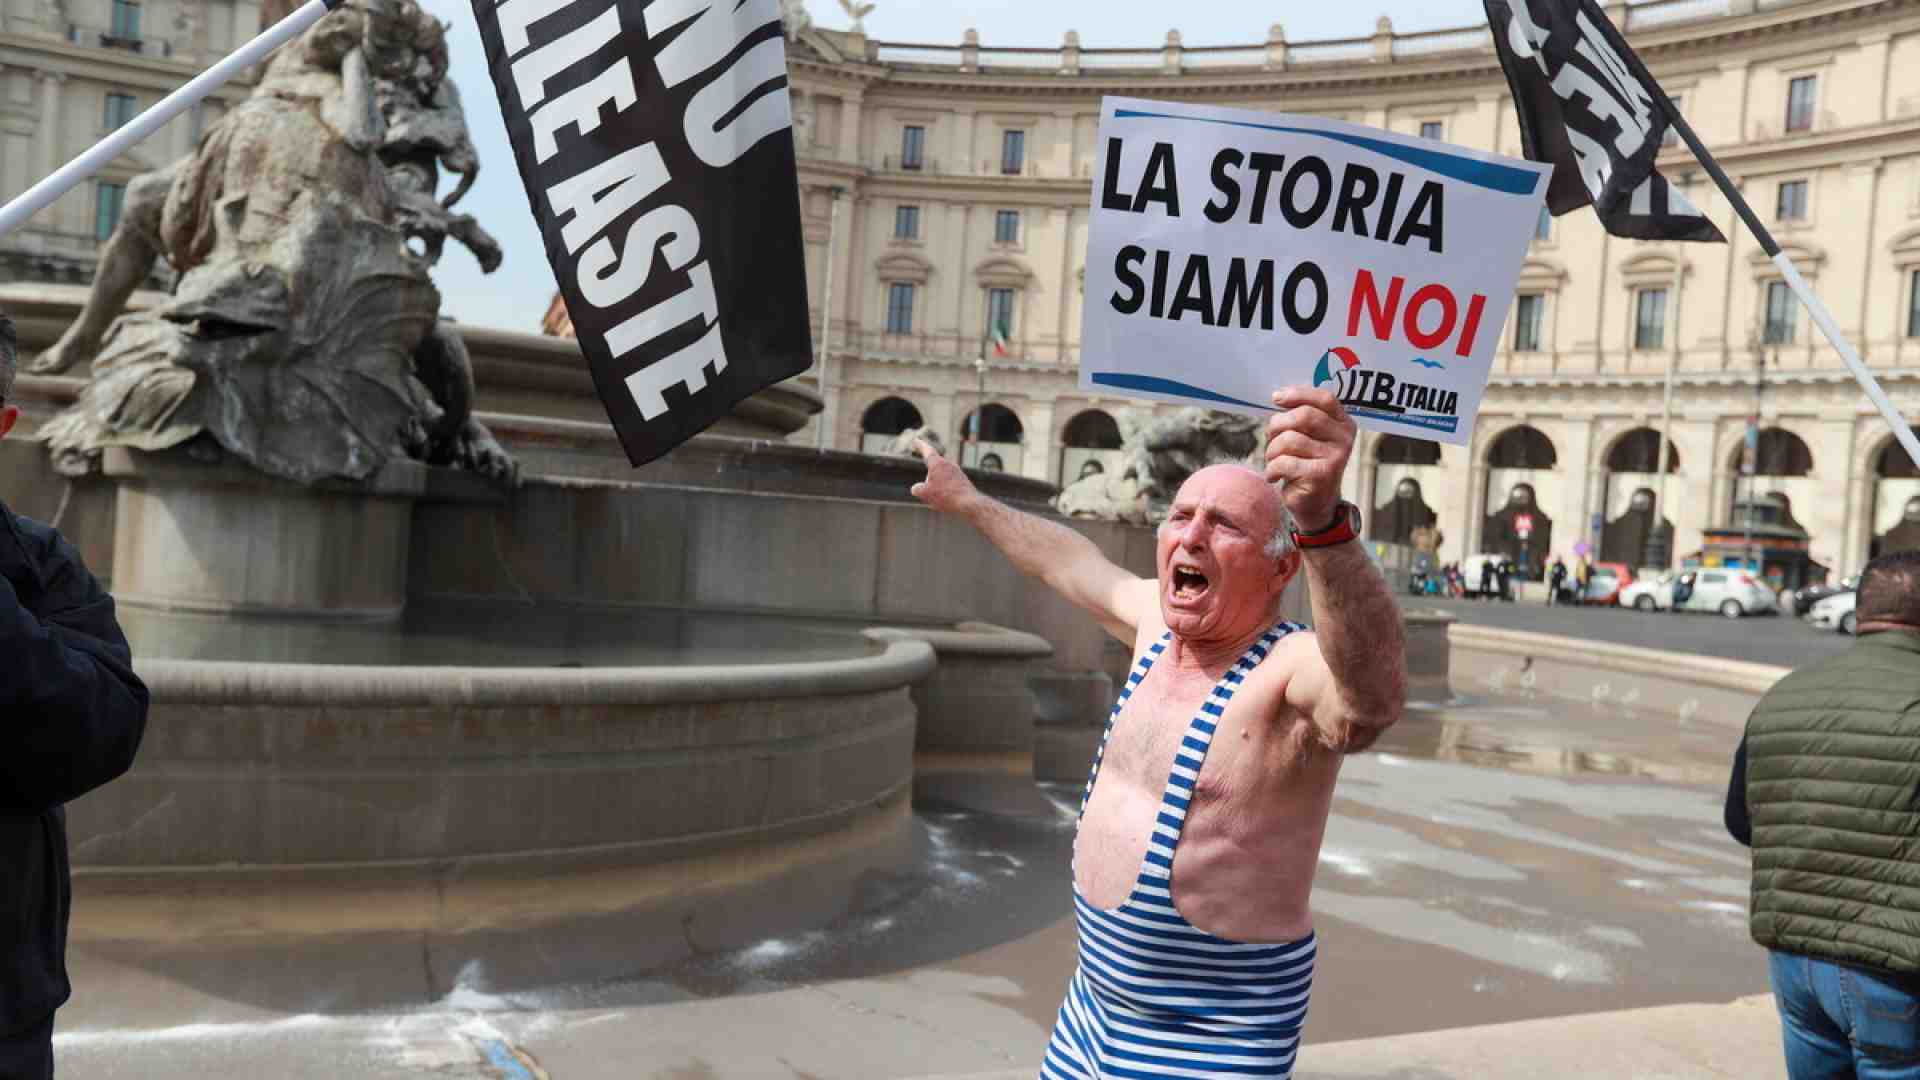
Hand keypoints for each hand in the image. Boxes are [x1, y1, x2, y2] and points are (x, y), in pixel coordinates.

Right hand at [908, 439, 978, 514]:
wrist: (969, 503)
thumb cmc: (946, 496)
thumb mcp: (925, 494)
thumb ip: (917, 489)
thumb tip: (916, 488)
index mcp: (937, 463)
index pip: (927, 451)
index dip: (920, 445)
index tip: (916, 440)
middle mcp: (948, 464)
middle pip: (932, 472)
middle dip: (929, 481)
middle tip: (932, 495)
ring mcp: (957, 472)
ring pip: (941, 480)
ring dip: (938, 489)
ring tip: (942, 500)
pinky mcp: (963, 480)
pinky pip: (949, 486)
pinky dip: (946, 493)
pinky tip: (950, 502)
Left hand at [1265, 386, 1355, 532]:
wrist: (1316, 505)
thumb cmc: (1306, 465)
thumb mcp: (1309, 438)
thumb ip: (1301, 417)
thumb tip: (1278, 396)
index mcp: (1343, 424)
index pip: (1324, 398)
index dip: (1298, 394)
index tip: (1276, 398)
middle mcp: (1344, 439)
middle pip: (1303, 416)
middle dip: (1278, 425)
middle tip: (1270, 438)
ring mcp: (1335, 458)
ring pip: (1289, 439)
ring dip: (1272, 450)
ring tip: (1274, 460)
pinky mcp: (1321, 475)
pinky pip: (1284, 462)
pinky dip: (1272, 469)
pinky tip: (1275, 476)